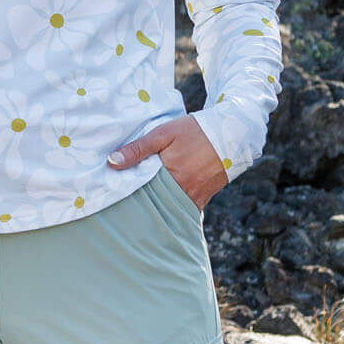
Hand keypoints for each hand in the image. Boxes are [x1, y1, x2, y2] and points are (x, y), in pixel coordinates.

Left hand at [107, 117, 226, 207]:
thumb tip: (111, 162)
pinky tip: (161, 211)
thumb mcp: (163, 134)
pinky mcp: (203, 199)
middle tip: (123, 208)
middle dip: (141, 206)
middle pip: (155, 204)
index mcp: (171, 176)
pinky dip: (173, 210)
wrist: (232, 133)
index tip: (113, 198)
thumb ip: (138, 149)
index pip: (142, 193)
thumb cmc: (195, 131)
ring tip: (139, 212)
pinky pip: (184, 210)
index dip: (128, 195)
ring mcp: (195, 198)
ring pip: (169, 209)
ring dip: (157, 209)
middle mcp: (184, 191)